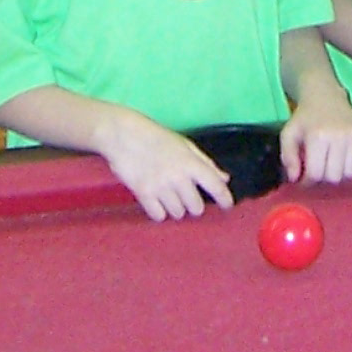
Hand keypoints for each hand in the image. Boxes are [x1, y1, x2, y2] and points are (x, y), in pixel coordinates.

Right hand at [100, 114, 233, 220]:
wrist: (123, 135)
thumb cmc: (156, 137)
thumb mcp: (184, 145)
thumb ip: (205, 163)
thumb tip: (224, 178)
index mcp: (191, 162)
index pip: (215, 186)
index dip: (225, 199)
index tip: (228, 206)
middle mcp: (178, 177)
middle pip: (196, 207)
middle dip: (194, 205)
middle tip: (186, 197)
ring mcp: (160, 187)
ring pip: (178, 213)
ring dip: (176, 208)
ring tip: (168, 197)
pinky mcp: (143, 194)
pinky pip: (159, 216)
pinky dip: (159, 212)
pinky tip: (157, 202)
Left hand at [282, 94, 351, 184]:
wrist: (325, 95)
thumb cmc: (306, 118)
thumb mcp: (289, 134)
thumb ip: (288, 157)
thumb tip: (295, 178)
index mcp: (318, 136)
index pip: (316, 174)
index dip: (308, 181)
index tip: (306, 179)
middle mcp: (339, 135)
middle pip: (334, 177)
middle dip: (324, 178)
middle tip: (320, 170)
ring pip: (351, 172)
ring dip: (341, 174)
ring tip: (333, 165)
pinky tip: (349, 162)